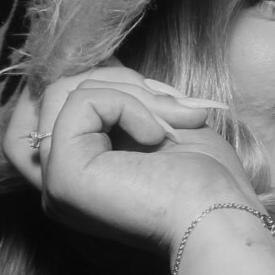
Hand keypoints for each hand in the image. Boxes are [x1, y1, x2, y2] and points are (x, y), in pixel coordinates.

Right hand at [4, 66, 255, 250]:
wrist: (219, 215)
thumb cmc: (205, 179)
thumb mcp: (159, 121)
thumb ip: (123, 97)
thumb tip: (104, 59)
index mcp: (80, 174)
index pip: (59, 104)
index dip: (103, 84)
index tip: (153, 92)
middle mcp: (57, 181)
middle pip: (60, 93)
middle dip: (119, 82)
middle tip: (170, 107)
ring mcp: (55, 180)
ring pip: (70, 92)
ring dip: (130, 94)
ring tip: (165, 126)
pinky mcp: (63, 173)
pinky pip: (82, 102)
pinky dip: (127, 105)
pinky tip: (154, 137)